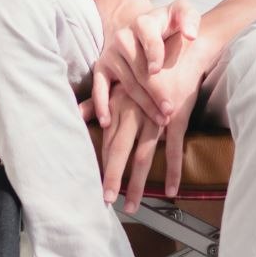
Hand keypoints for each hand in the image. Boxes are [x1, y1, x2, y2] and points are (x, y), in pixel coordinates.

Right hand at [89, 0, 200, 127]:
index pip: (148, 37)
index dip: (153, 53)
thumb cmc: (168, 25)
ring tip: (161, 121)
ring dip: (143, 105)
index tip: (157, 69)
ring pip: (127, 84)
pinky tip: (107, 122)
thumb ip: (189, 17)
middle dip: (155, 91)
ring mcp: (111, 54)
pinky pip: (99, 88)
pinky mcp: (102, 68)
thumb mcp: (181, 13)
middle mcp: (124, 37)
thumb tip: (190, 33)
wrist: (143, 28)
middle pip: (139, 70)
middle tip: (169, 111)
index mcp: (144, 23)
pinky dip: (101, 105)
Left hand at [96, 52, 205, 210]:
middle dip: (113, 179)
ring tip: (132, 205)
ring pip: (144, 157)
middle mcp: (133, 115)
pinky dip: (173, 171)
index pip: (106, 143)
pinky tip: (169, 191)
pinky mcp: (176, 119)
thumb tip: (76, 114)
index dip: (101, 165)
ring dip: (138, 184)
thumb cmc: (147, 66)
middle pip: (120, 152)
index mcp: (118, 108)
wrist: (179, 50)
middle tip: (107, 202)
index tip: (95, 185)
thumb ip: (98, 101)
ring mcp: (156, 119)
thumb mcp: (120, 81)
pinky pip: (174, 150)